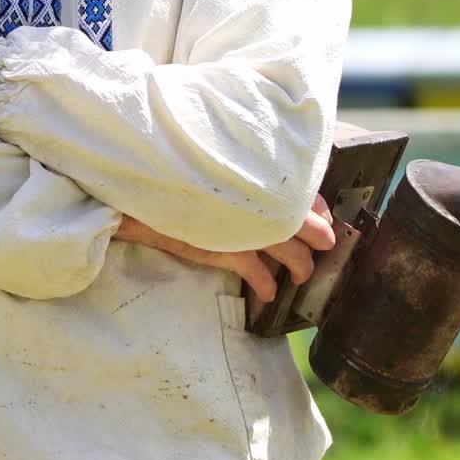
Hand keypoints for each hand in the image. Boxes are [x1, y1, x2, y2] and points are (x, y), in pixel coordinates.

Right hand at [114, 194, 335, 302]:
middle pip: (306, 223)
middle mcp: (257, 198)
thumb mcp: (215, 168)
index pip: (304, 189)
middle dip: (319, 238)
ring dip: (301, 267)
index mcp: (257, 174)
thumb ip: (242, 174)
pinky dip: (267, 284)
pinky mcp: (227, 249)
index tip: (320, 216)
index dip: (316, 207)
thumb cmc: (174, 176)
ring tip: (300, 275)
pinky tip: (268, 292)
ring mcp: (245, 225)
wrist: (136, 193)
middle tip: (323, 247)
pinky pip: (259, 273)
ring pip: (292, 252)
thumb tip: (266, 184)